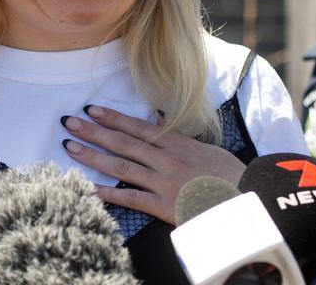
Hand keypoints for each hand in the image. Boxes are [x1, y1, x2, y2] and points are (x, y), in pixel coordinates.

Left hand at [61, 104, 245, 224]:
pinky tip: (88, 188)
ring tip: (71, 148)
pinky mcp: (163, 205)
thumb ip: (180, 138)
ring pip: (121, 166)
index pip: (138, 127)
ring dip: (94, 157)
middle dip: (94, 131)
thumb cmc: (229, 176)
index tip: (91, 109)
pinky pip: (130, 198)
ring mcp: (163, 181)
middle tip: (70, 122)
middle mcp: (166, 159)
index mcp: (177, 143)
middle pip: (123, 142)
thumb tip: (160, 120)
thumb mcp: (206, 148)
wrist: (246, 201)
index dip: (113, 117)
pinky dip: (108, 194)